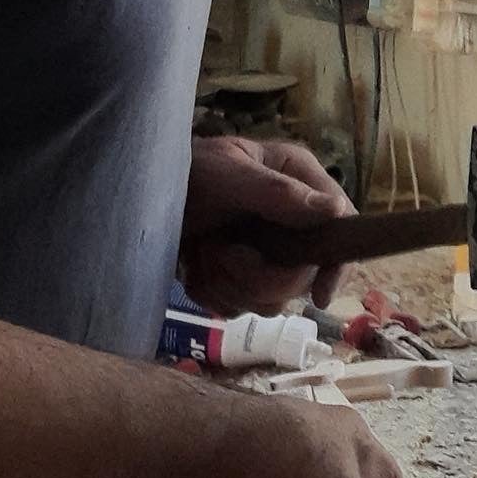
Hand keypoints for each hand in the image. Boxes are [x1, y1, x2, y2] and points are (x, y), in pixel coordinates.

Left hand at [181, 136, 353, 315]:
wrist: (135, 190)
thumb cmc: (183, 170)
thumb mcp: (227, 172)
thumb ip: (278, 193)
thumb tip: (334, 211)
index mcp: (300, 183)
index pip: (341, 228)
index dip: (336, 266)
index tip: (319, 296)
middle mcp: (291, 220)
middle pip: (303, 276)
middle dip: (258, 274)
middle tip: (222, 251)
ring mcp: (266, 252)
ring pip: (270, 299)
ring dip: (229, 283)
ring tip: (203, 252)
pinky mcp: (239, 277)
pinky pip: (239, 308)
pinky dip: (212, 292)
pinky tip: (195, 266)